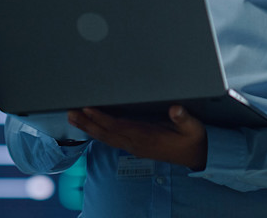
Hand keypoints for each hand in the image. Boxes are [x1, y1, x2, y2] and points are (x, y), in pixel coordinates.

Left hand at [67, 105, 207, 170]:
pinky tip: (89, 127)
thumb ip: (184, 118)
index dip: (102, 118)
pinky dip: (98, 133)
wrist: (195, 158)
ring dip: (89, 128)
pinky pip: (111, 140)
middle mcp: (136, 143)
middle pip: (107, 133)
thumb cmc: (192, 140)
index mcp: (147, 136)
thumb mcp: (193, 128)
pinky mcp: (134, 147)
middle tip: (71, 113)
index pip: (119, 127)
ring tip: (73, 118)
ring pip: (106, 138)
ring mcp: (134, 146)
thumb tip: (175, 109)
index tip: (88, 109)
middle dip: (88, 123)